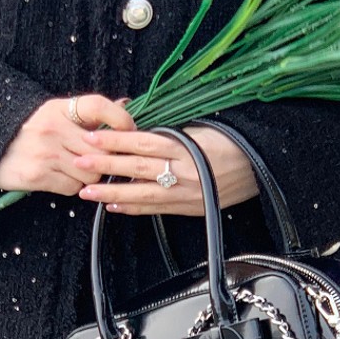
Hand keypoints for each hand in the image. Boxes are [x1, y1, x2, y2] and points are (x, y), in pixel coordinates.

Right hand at [0, 93, 136, 193]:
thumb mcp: (54, 113)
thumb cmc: (27, 131)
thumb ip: (89, 114)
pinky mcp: (37, 176)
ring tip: (76, 169)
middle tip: (102, 160)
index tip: (129, 128)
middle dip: (106, 159)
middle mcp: (52, 128)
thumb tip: (125, 104)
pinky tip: (60, 177)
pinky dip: (72, 186)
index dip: (120, 118)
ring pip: (90, 173)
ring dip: (89, 176)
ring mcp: (45, 153)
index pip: (98, 106)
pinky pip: (72, 188)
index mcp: (58, 109)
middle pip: (101, 149)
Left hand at [72, 124, 259, 214]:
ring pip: (141, 193)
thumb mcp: (202, 130)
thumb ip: (171, 133)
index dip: (115, 139)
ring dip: (111, 194)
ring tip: (87, 191)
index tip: (92, 136)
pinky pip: (155, 208)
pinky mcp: (188, 208)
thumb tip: (139, 130)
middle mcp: (183, 171)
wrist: (262, 168)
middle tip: (77, 163)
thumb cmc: (234, 143)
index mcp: (186, 146)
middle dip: (104, 166)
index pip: (142, 141)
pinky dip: (133, 208)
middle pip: (135, 167)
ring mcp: (185, 193)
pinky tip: (114, 207)